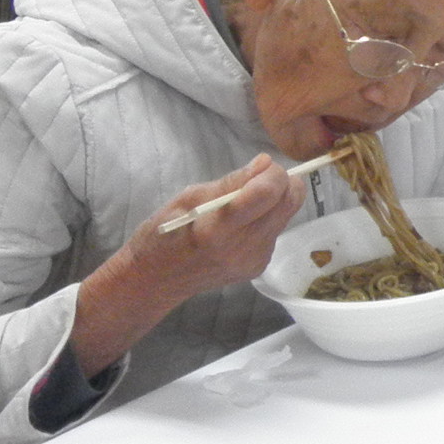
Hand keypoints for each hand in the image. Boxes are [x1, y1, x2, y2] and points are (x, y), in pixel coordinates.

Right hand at [70, 155, 305, 376]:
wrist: (154, 281)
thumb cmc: (162, 233)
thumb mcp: (188, 198)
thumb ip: (231, 182)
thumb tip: (265, 162)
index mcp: (219, 228)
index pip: (269, 192)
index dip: (273, 172)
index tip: (260, 167)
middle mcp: (243, 247)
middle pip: (289, 203)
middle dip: (282, 183)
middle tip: (259, 179)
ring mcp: (254, 260)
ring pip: (286, 216)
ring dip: (275, 202)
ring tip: (244, 204)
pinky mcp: (258, 267)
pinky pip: (276, 232)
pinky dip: (267, 220)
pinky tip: (241, 225)